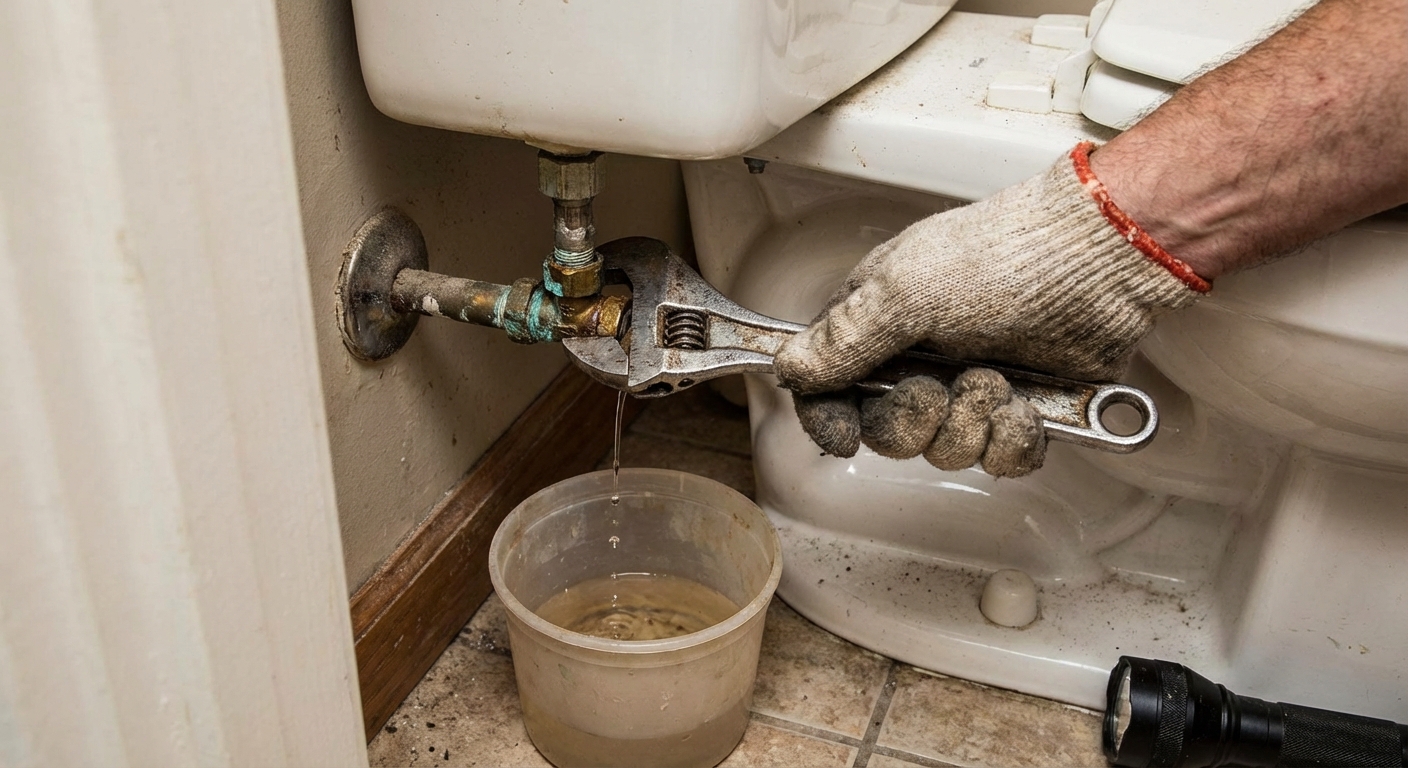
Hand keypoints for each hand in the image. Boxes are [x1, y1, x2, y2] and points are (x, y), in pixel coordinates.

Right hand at [773, 144, 1205, 476]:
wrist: (1099, 265)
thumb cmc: (1000, 259)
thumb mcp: (904, 293)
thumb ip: (843, 340)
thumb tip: (787, 370)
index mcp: (879, 322)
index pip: (829, 387)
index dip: (830, 418)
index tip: (842, 435)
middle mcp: (920, 358)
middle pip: (886, 432)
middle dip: (914, 419)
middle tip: (938, 388)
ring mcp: (972, 385)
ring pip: (945, 450)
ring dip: (971, 424)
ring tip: (996, 381)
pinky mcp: (1022, 409)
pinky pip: (1000, 458)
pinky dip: (1014, 438)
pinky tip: (1026, 406)